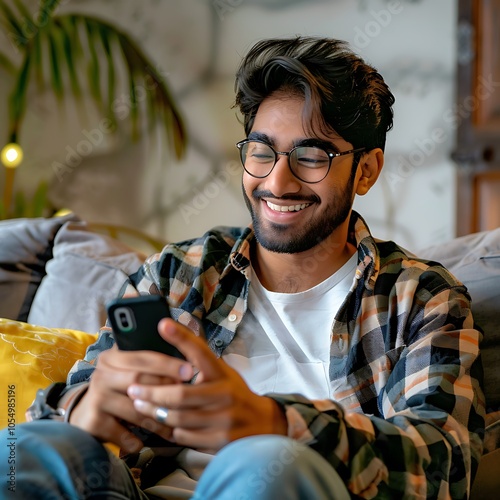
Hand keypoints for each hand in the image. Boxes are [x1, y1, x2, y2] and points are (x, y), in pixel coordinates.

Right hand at [69, 344, 193, 452]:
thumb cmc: (117, 390)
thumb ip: (148, 365)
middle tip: (188, 396)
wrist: (85, 415)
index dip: (168, 364)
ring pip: (136, 410)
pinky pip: (124, 434)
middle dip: (166, 389)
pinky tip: (149, 442)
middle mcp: (101, 375)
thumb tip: (186, 361)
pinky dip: (138, 441)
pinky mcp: (93, 422)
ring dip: (158, 420)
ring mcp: (97, 398)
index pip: (144, 357)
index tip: (190, 371)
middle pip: (139, 380)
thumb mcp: (127, 371)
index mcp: (112, 358)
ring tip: (177, 426)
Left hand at [127, 318, 287, 452]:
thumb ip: (200, 361)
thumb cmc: (234, 394)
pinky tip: (161, 424)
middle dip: (152, 392)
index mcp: (222, 373)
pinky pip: (184, 437)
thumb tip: (172, 334)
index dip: (181, 337)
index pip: (200, 351)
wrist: (263, 424)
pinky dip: (170, 431)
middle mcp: (225, 394)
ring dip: (154, 413)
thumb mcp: (222, 373)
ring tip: (139, 406)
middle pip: (179, 395)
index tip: (162, 324)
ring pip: (178, 418)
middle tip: (133, 389)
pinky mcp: (219, 440)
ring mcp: (223, 419)